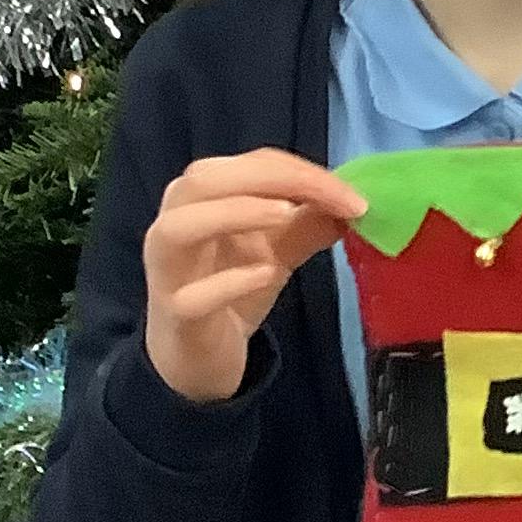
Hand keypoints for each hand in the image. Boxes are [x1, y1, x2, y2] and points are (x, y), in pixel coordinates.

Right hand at [142, 148, 367, 403]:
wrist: (196, 356)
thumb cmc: (230, 289)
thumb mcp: (276, 250)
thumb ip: (309, 223)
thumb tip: (353, 203)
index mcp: (199, 198)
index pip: (247, 165)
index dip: (300, 171)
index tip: (352, 192)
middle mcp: (173, 224)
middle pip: (204, 178)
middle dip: (273, 179)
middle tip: (333, 198)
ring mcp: (168, 271)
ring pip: (180, 226)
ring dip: (235, 213)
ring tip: (287, 214)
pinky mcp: (177, 316)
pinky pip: (193, 296)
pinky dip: (230, 281)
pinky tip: (267, 274)